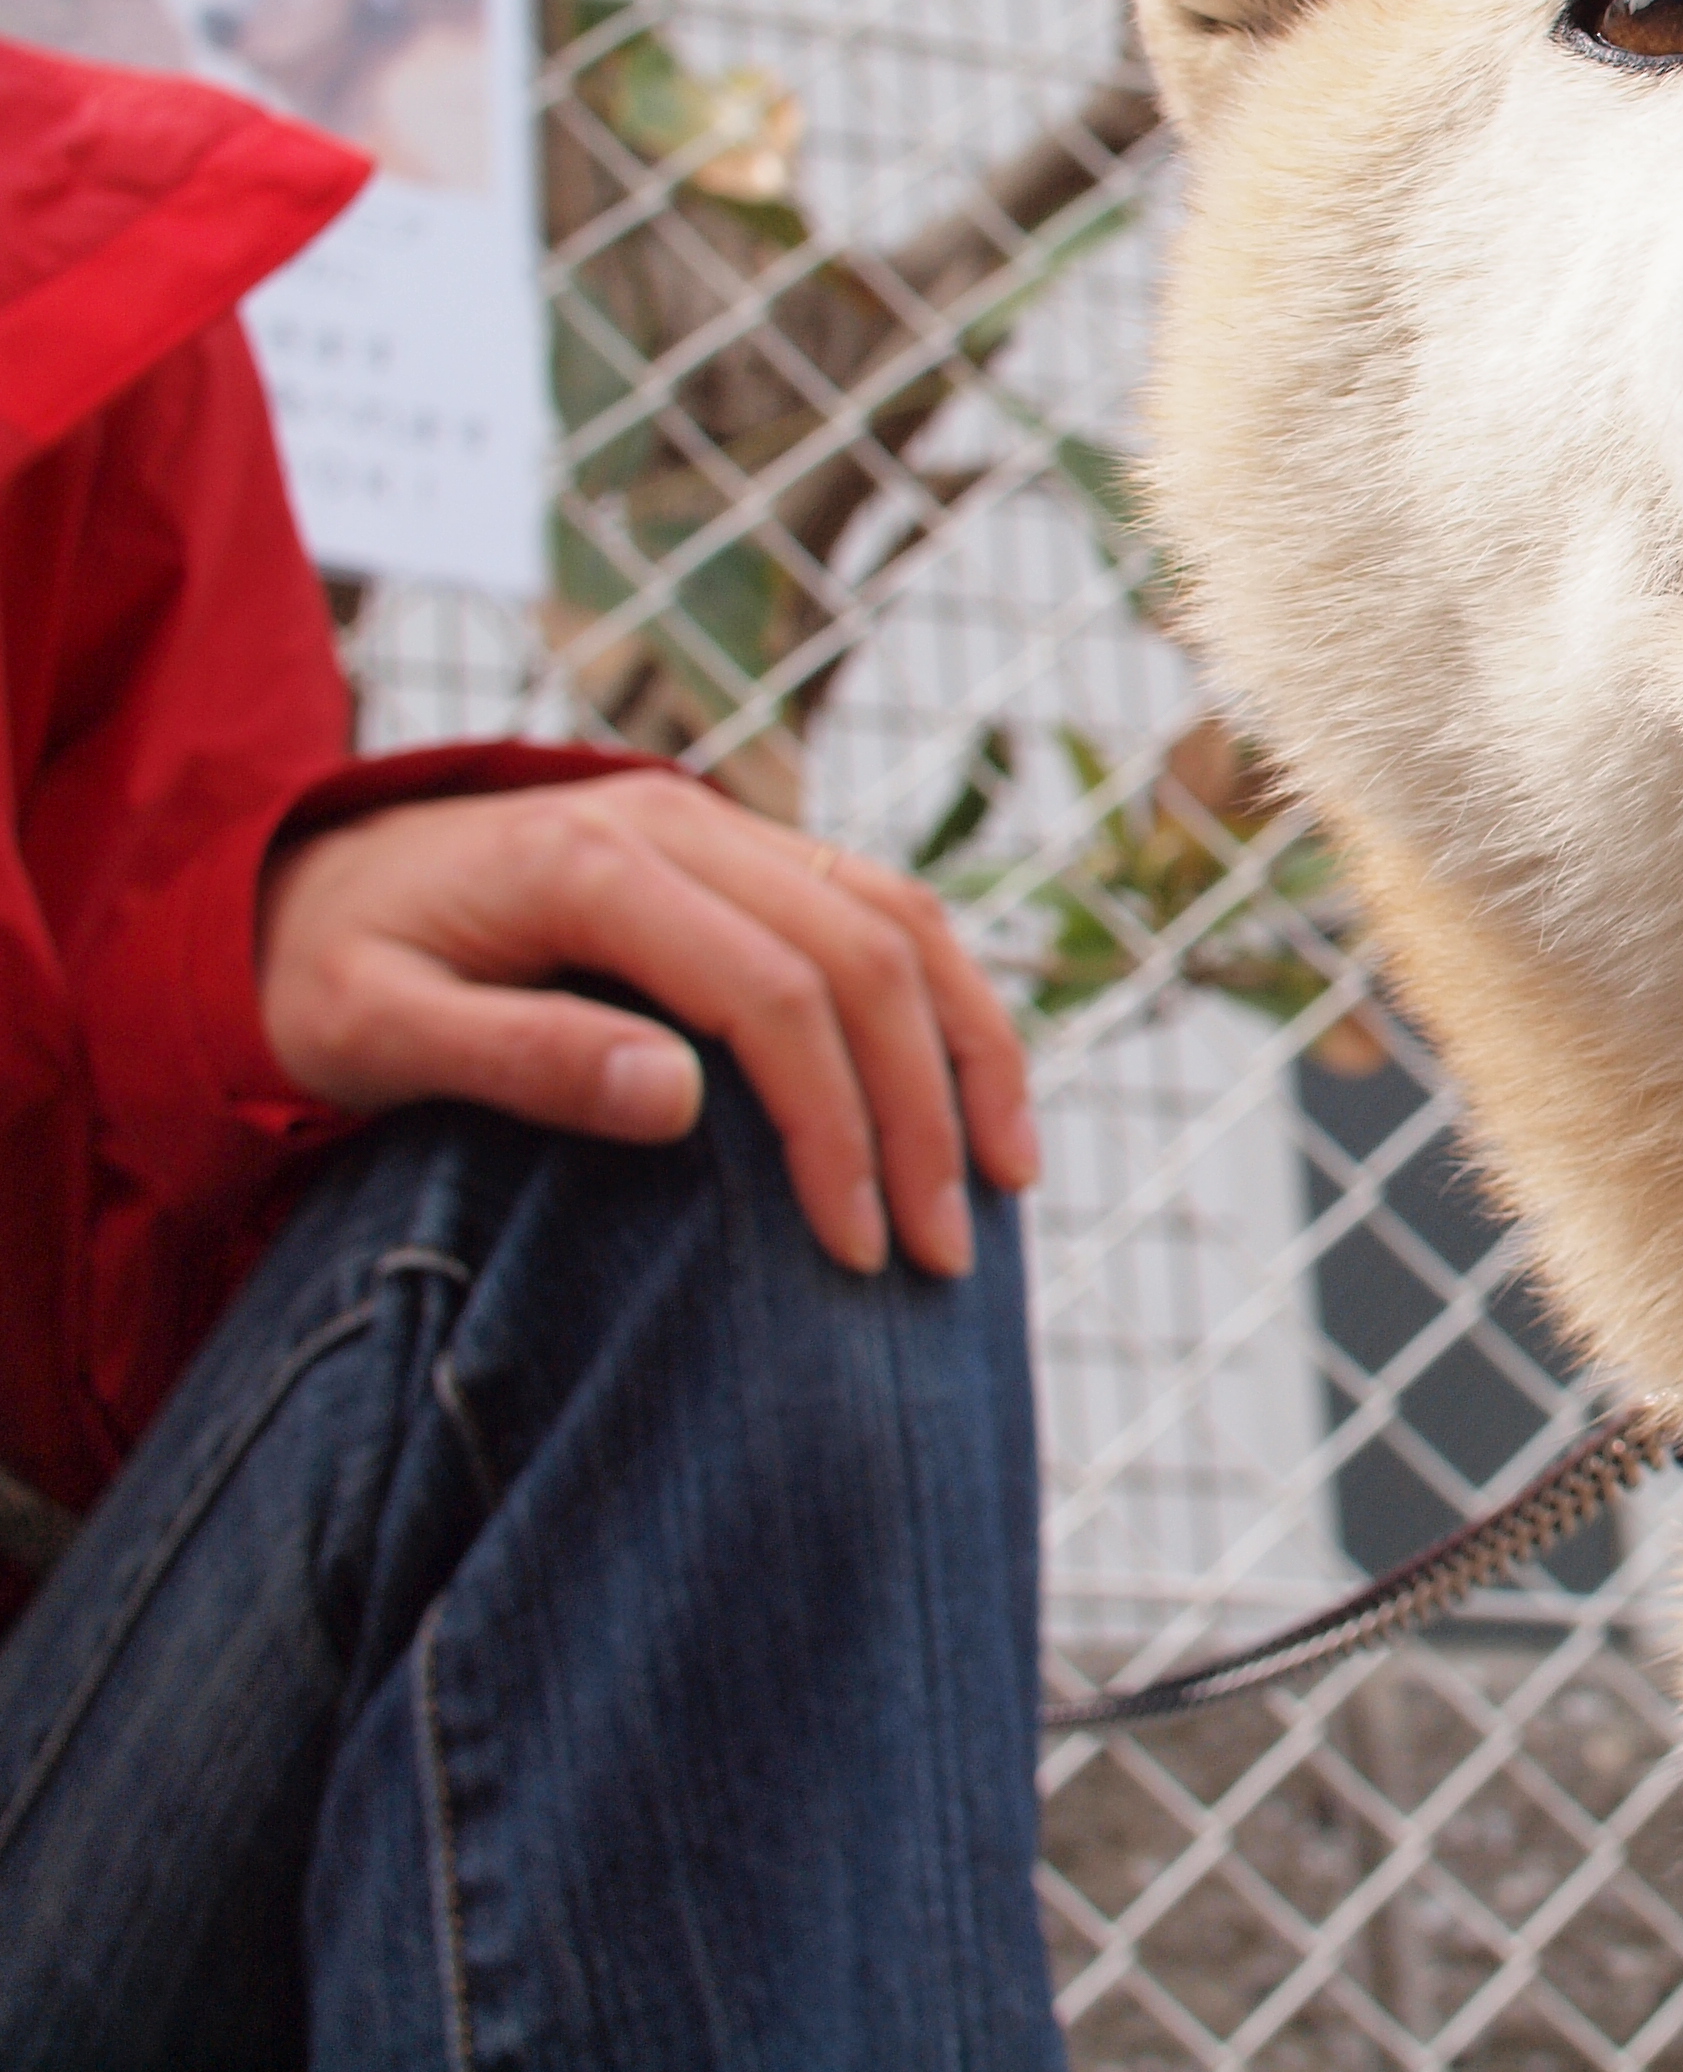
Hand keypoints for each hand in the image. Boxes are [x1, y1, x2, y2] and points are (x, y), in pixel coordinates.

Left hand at [259, 772, 1036, 1276]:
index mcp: (589, 862)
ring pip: (903, 916)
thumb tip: (678, 1100)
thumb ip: (514, 1056)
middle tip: (944, 1252)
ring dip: (970, 1047)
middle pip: (864, 952)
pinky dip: (948, 1001)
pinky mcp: (744, 853)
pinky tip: (975, 1092)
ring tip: (1006, 1177)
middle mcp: (677, 819)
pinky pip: (884, 910)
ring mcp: (720, 824)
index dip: (832, 1123)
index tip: (852, 1249)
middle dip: (925, 1109)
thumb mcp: (364, 1031)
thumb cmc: (316, 976)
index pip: (771, 991)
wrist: (287, 882)